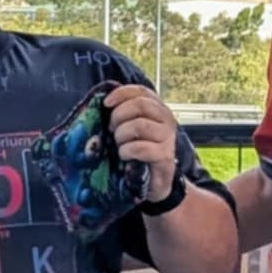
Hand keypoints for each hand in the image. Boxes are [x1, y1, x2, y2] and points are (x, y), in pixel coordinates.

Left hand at [105, 84, 179, 206]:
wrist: (153, 181)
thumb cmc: (138, 151)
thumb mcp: (131, 128)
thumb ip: (124, 114)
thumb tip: (104, 102)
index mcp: (157, 109)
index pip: (141, 91)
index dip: (122, 93)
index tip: (106, 103)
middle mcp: (166, 119)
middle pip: (140, 105)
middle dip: (119, 116)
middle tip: (111, 129)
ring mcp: (167, 137)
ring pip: (139, 125)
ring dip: (122, 135)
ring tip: (119, 144)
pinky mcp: (164, 155)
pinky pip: (140, 147)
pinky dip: (126, 151)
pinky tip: (125, 155)